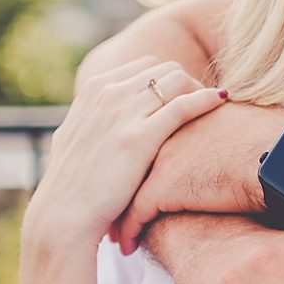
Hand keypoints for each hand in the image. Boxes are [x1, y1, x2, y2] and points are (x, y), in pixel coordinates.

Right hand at [25, 58, 223, 254]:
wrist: (62, 218)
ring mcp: (123, 113)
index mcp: (94, 88)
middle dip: (185, 82)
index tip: (181, 96)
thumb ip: (92, 116)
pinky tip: (221, 101)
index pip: (144, 65)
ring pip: (177, 80)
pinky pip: (184, 106)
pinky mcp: (139, 138)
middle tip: (200, 102)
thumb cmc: (71, 184)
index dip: (167, 79)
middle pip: (164, 69)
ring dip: (198, 89)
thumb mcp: (73, 135)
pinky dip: (206, 99)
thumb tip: (102, 110)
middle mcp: (108, 92)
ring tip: (211, 106)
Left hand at [112, 96, 283, 251]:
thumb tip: (223, 143)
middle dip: (115, 184)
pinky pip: (134, 215)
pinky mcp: (163, 185)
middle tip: (107, 205)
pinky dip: (127, 233)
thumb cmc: (273, 143)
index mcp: (181, 111)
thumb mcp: (237, 128)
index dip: (132, 160)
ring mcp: (161, 155)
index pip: (143, 135)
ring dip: (115, 212)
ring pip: (123, 189)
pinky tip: (126, 248)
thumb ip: (216, 131)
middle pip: (126, 159)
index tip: (124, 179)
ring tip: (111, 232)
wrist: (283, 155)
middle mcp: (165, 128)